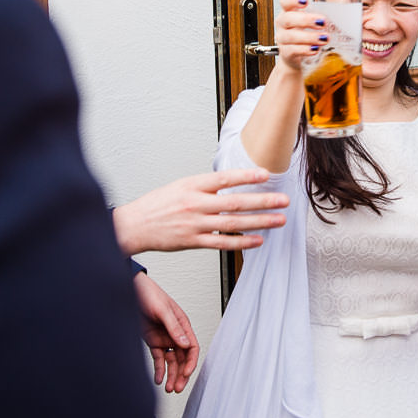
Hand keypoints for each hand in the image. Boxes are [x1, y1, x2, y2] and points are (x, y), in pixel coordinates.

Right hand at [113, 168, 288, 253]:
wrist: (133, 226)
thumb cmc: (157, 205)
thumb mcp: (180, 186)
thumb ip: (205, 186)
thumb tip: (231, 184)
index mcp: (192, 186)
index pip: (224, 178)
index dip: (247, 176)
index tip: (266, 175)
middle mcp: (196, 204)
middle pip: (236, 202)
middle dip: (263, 201)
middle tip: (283, 200)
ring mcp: (195, 224)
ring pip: (234, 222)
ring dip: (260, 222)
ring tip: (279, 220)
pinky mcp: (193, 241)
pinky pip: (223, 243)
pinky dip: (242, 242)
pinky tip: (258, 240)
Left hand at [132, 272, 198, 392]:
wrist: (129, 290)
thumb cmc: (149, 293)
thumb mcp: (163, 309)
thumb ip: (174, 327)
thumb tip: (185, 344)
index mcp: (182, 324)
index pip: (192, 347)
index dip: (191, 362)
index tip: (186, 373)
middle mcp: (174, 333)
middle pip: (182, 358)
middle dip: (181, 374)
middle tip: (177, 387)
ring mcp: (163, 338)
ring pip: (171, 361)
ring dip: (171, 374)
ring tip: (168, 387)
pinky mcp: (152, 341)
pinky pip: (158, 358)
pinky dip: (159, 370)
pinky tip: (158, 379)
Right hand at [273, 0, 327, 72]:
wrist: (300, 59)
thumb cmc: (311, 34)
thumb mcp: (317, 22)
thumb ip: (328, 15)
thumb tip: (354, 12)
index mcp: (290, 11)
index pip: (285, 1)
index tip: (306, 1)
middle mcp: (283, 24)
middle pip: (287, 18)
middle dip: (305, 19)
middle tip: (323, 22)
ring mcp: (283, 39)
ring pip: (290, 36)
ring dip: (309, 36)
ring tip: (324, 38)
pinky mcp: (286, 54)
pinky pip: (292, 51)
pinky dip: (304, 50)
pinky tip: (315, 49)